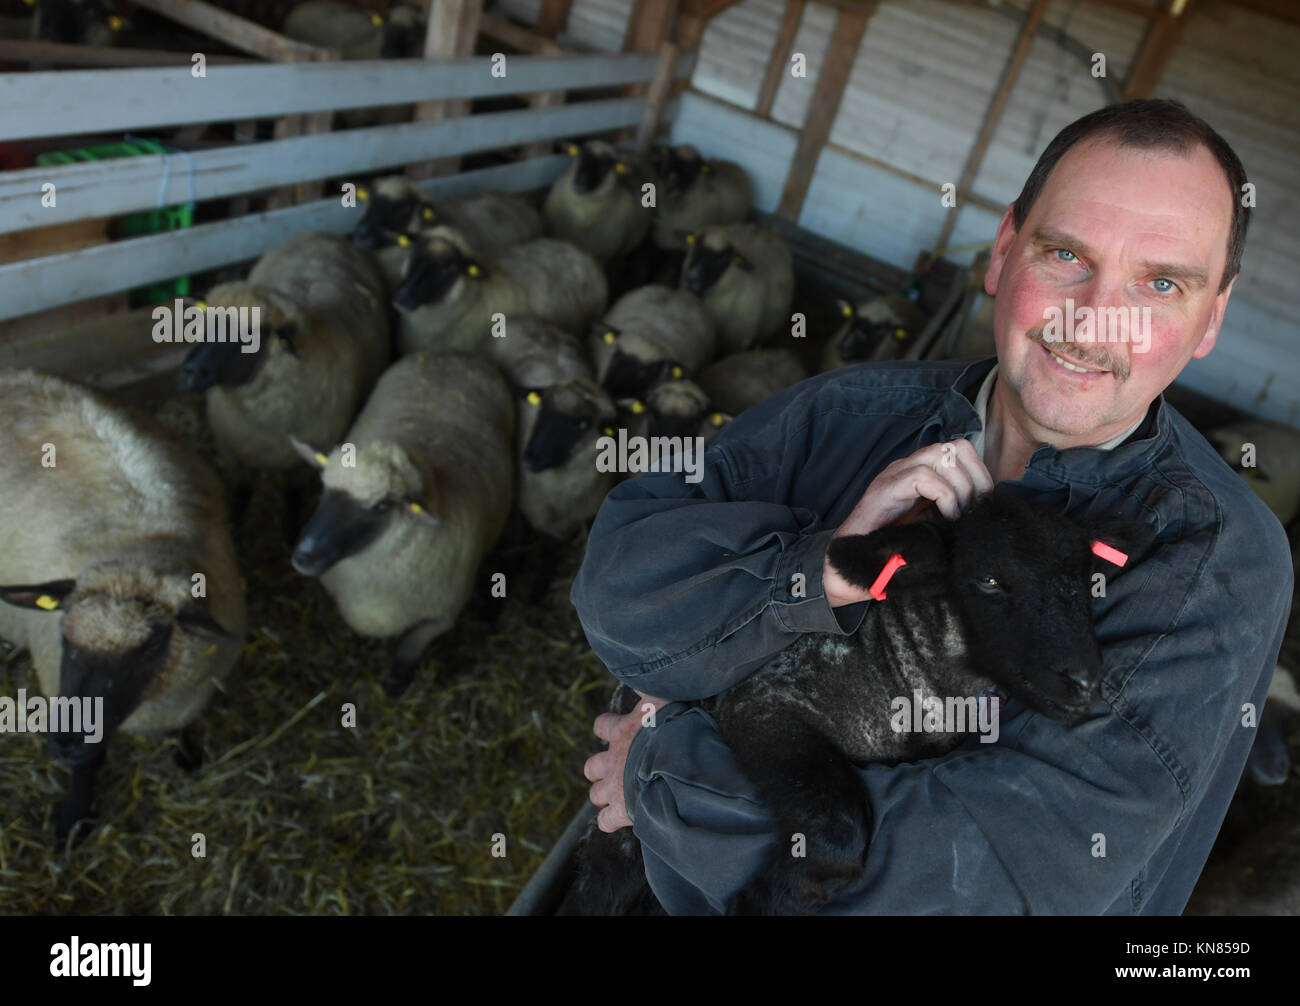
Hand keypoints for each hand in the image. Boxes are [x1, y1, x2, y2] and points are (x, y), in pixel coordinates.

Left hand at [584, 692, 669, 831]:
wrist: (676, 763)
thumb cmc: (673, 729)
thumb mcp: (663, 700)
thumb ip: (651, 688)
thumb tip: (646, 668)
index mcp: (621, 731)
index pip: (601, 726)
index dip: (607, 729)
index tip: (617, 731)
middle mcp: (612, 759)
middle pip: (591, 767)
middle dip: (601, 770)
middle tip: (619, 772)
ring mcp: (614, 787)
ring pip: (595, 795)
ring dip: (605, 796)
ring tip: (623, 797)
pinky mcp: (621, 811)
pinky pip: (604, 822)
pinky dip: (610, 822)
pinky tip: (624, 821)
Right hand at [823, 439, 992, 607]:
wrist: (850, 565)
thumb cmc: (892, 551)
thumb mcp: (932, 527)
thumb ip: (952, 513)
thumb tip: (984, 512)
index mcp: (920, 473)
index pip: (961, 450)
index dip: (981, 472)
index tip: (985, 503)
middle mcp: (907, 467)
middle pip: (956, 447)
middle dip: (976, 478)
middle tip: (975, 510)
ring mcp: (894, 474)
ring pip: (942, 455)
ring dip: (960, 487)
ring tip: (958, 516)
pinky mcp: (885, 489)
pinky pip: (924, 477)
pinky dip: (944, 498)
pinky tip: (944, 519)